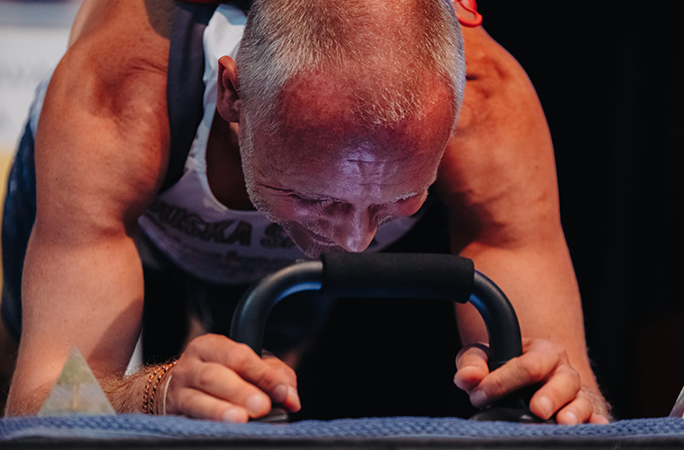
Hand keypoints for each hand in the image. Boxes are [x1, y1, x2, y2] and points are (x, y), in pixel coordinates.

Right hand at [162, 334, 299, 421]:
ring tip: (240, 420)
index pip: (238, 357)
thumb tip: (291, 398)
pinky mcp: (173, 416)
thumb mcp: (250, 366)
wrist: (174, 390)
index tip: (281, 393)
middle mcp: (190, 367)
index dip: (262, 374)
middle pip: (215, 377)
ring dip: (221, 411)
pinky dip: (205, 426)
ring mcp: (178, 393)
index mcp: (211, 347)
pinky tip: (219, 432)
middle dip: (241, 392)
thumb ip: (277, 377)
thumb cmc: (222, 375)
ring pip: (197, 400)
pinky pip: (188, 421)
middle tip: (262, 406)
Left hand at [454, 339, 609, 423]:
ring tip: (562, 422)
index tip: (479, 395)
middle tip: (536, 409)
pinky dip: (595, 424)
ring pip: (582, 401)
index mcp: (542, 351)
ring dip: (573, 412)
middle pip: (563, 381)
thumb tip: (467, 378)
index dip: (502, 381)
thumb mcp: (485, 357)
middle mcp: (564, 371)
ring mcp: (577, 394)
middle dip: (550, 395)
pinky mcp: (587, 414)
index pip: (527, 365)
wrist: (530, 379)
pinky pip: (596, 418)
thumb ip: (472, 363)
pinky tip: (591, 428)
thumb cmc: (506, 367)